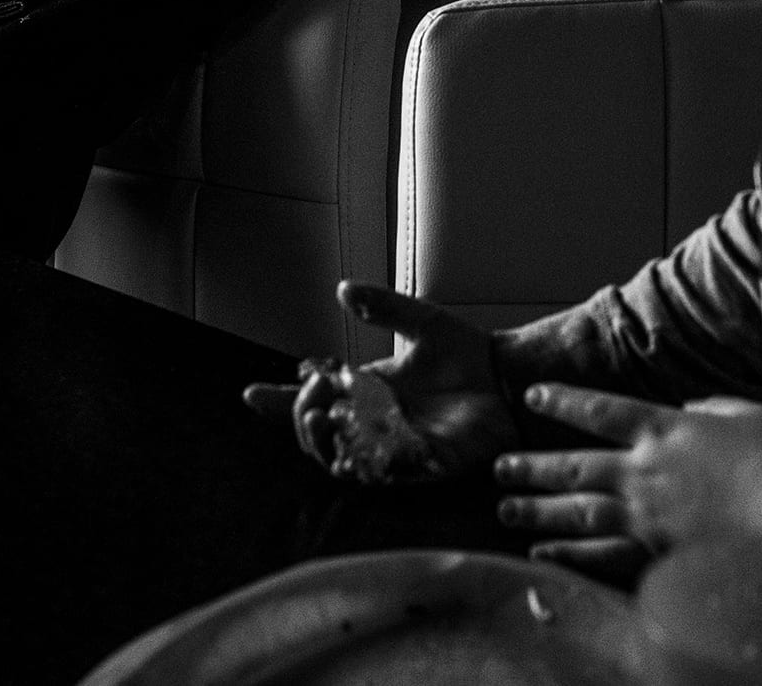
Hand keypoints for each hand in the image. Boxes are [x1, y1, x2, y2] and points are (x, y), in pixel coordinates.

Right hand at [242, 281, 519, 480]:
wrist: (510, 378)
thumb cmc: (467, 353)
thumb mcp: (422, 320)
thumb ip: (384, 306)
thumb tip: (344, 288)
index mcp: (368, 392)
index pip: (315, 400)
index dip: (279, 401)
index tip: (251, 393)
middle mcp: (375, 423)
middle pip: (318, 435)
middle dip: (301, 419)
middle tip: (310, 398)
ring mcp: (396, 447)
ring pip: (342, 459)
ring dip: (325, 443)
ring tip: (321, 419)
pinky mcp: (423, 464)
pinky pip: (385, 473)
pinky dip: (365, 462)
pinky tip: (355, 446)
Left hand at [493, 385, 761, 576]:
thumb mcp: (749, 415)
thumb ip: (712, 409)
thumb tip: (692, 410)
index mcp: (665, 428)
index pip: (601, 411)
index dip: (565, 402)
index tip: (533, 396)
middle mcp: (644, 469)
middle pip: (575, 465)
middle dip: (534, 466)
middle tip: (502, 467)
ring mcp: (646, 515)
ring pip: (576, 511)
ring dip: (537, 510)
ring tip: (506, 509)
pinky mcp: (654, 554)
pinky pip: (598, 555)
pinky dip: (567, 555)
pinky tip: (541, 555)